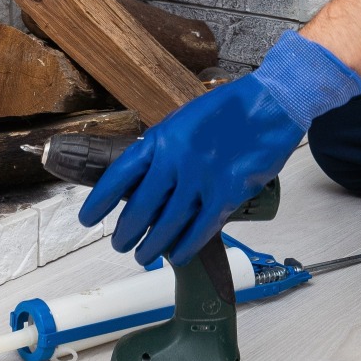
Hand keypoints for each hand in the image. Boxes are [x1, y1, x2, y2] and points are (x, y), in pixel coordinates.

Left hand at [80, 32, 360, 265]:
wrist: (272, 104)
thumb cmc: (230, 108)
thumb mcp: (185, 119)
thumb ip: (163, 147)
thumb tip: (143, 179)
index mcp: (161, 137)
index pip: (118, 175)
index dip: (99, 201)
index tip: (87, 219)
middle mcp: (175, 159)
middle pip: (139, 208)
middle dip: (126, 232)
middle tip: (120, 244)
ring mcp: (201, 178)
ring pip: (166, 225)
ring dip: (151, 246)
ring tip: (142, 256)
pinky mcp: (227, 194)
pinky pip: (200, 229)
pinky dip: (185, 247)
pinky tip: (176, 255)